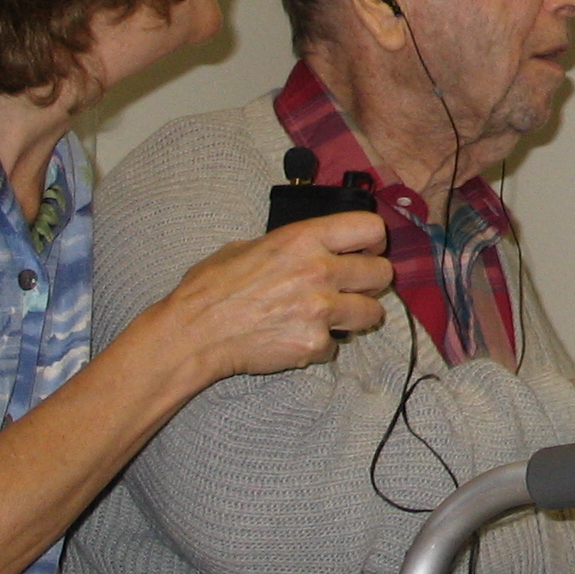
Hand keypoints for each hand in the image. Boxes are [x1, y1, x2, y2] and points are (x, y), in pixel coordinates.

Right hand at [159, 211, 391, 382]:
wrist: (193, 334)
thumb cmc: (211, 288)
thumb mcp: (247, 246)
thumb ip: (289, 245)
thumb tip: (307, 247)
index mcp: (304, 239)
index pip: (370, 228)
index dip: (374, 241)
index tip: (368, 251)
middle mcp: (319, 270)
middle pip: (382, 273)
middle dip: (370, 282)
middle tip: (352, 288)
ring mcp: (321, 309)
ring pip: (373, 312)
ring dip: (356, 316)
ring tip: (332, 317)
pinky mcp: (314, 344)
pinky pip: (337, 345)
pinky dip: (321, 345)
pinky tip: (296, 338)